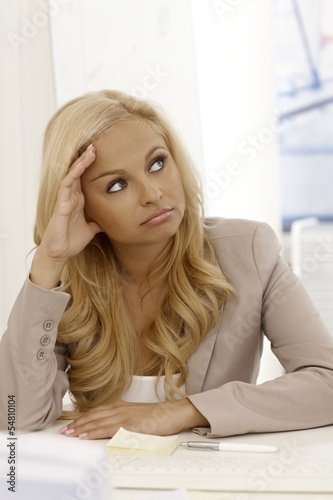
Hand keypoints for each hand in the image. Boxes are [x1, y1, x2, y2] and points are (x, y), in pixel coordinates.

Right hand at [31, 145, 102, 287]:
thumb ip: (98, 223)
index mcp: (78, 201)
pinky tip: (80, 165)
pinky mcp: (60, 204)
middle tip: (95, 145)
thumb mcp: (91, 230)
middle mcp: (71, 197)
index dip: (91, 167)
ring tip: (90, 150)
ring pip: (71, 175)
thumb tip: (110, 221)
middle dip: (85, 159)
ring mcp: (65, 199)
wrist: (60, 253)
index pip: (84, 179)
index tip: (101, 156)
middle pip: (77, 173)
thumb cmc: (71, 241)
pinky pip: (66, 185)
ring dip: (80, 162)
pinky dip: (72, 174)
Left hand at [59, 399, 208, 439]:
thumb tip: (113, 429)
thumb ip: (124, 420)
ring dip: (82, 428)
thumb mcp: (137, 416)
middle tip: (64, 430)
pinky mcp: (130, 425)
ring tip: (70, 433)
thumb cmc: (159, 416)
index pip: (97, 412)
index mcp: (121, 406)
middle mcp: (120, 409)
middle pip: (94, 416)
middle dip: (77, 423)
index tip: (72, 424)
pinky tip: (87, 435)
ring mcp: (125, 416)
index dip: (83, 418)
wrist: (174, 412)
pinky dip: (95, 431)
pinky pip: (108, 429)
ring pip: (98, 422)